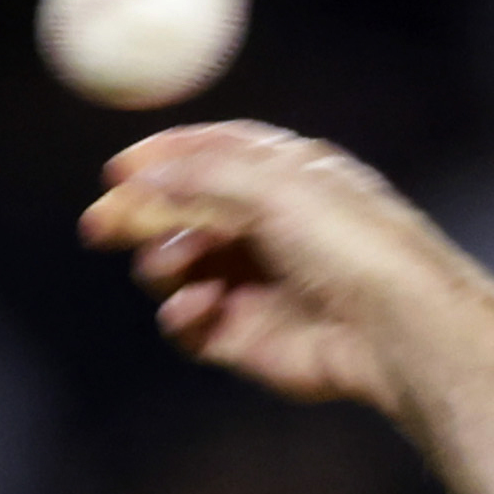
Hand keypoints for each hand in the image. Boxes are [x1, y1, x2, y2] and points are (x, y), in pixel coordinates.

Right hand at [79, 122, 442, 408]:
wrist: (394, 326)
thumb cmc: (347, 242)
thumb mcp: (270, 183)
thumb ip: (196, 174)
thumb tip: (136, 180)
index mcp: (288, 176)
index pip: (214, 155)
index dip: (163, 158)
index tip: (117, 169)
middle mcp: (271, 228)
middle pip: (184, 213)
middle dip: (139, 216)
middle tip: (99, 227)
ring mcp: (258, 285)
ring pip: (178, 268)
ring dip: (163, 264)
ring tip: (176, 269)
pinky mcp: (249, 339)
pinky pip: (190, 323)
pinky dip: (182, 314)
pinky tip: (201, 307)